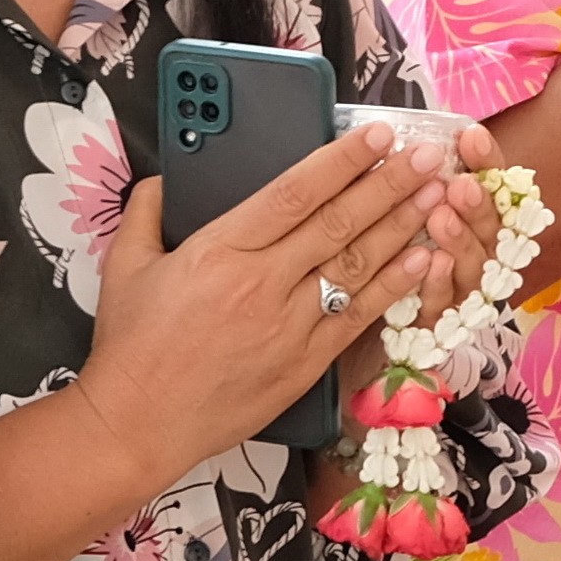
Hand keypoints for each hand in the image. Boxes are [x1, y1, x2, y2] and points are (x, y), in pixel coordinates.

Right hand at [75, 121, 458, 479]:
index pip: (294, 192)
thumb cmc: (131, 347)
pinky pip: (358, 318)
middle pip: (338, 223)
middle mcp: (262, 283)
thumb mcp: (124, 264)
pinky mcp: (304, 364)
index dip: (342, 160)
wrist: (137, 425)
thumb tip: (168, 178)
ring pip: (356, 266)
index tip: (378, 135)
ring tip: (436, 195)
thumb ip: (147, 210)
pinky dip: (393, 287)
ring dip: (401, 227)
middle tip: (427, 154)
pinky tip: (421, 260)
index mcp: (219, 250)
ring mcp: (288, 326)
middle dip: (388, 184)